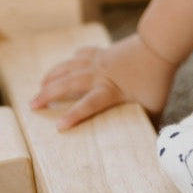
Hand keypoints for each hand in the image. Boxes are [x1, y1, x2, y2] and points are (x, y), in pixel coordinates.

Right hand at [31, 34, 175, 130]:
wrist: (160, 45)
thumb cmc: (158, 78)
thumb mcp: (156, 105)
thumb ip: (148, 124)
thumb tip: (151, 147)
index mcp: (111, 90)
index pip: (89, 104)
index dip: (74, 115)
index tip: (58, 127)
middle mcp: (100, 74)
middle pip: (69, 83)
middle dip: (49, 94)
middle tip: (31, 105)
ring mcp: (99, 61)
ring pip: (70, 67)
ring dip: (53, 76)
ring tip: (40, 86)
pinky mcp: (103, 52)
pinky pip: (82, 55)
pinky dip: (71, 61)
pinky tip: (65, 65)